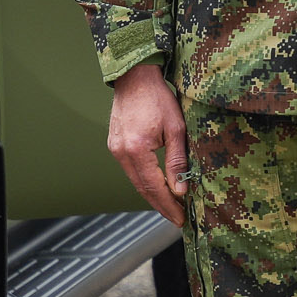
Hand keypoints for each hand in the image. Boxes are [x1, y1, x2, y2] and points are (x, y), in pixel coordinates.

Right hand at [107, 63, 188, 228]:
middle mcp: (121, 152)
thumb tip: (181, 190)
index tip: (181, 218)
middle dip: (161, 205)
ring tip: (171, 205)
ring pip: (135, 181)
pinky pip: (131, 170)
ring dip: (153, 195)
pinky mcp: (115, 145)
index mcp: (136, 148)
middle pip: (141, 188)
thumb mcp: (176, 129)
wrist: (135, 77)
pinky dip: (144, 181)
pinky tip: (158, 186)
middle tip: (178, 218)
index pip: (153, 187)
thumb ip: (177, 161)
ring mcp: (115, 149)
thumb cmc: (158, 98)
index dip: (168, 205)